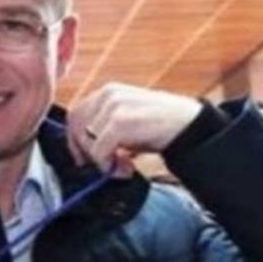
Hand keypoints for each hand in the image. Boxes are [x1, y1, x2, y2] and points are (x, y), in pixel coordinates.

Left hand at [66, 83, 201, 173]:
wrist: (187, 126)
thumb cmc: (157, 127)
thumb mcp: (127, 121)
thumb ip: (105, 127)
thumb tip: (84, 151)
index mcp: (108, 92)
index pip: (75, 115)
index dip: (75, 140)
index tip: (85, 159)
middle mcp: (108, 94)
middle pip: (76, 127)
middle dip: (86, 152)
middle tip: (106, 166)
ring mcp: (113, 106)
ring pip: (87, 141)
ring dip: (102, 161)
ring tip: (124, 167)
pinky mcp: (120, 121)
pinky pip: (99, 150)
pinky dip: (109, 165)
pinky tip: (127, 169)